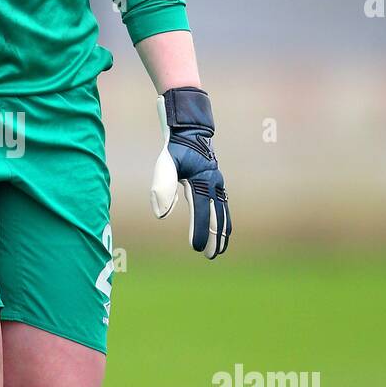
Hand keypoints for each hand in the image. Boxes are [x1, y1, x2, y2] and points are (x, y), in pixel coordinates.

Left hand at [150, 87, 230, 257]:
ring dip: (221, 232)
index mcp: (202, 181)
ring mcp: (218, 184)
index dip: (199, 231)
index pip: (201, 212)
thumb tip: (162, 215)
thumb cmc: (175, 148)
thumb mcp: (164, 164)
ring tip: (218, 250)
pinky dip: (223, 221)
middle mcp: (214, 184)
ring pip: (223, 213)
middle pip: (217, 217)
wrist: (191, 130)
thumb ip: (162, 187)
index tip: (196, 248)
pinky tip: (221, 231)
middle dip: (214, 238)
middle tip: (210, 256)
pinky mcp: (217, 184)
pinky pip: (223, 207)